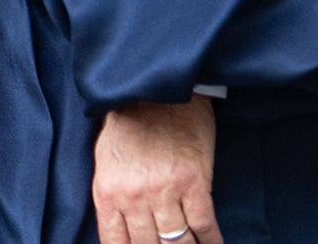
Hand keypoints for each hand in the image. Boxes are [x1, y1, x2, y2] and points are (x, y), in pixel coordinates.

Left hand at [92, 95, 221, 243]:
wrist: (154, 89)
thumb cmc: (128, 123)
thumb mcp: (106, 161)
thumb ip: (113, 196)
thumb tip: (123, 229)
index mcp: (108, 192)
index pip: (115, 243)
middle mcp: (134, 196)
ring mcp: (165, 191)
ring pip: (177, 242)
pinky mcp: (194, 183)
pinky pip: (205, 226)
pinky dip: (211, 242)